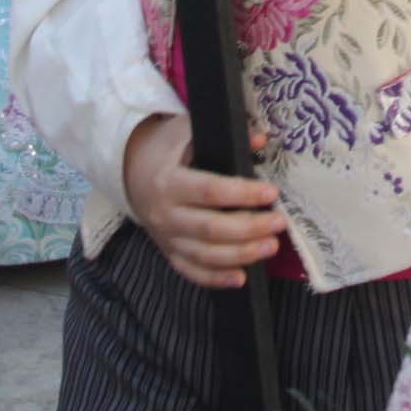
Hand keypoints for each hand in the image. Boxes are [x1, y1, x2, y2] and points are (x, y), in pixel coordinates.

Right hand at [122, 112, 289, 287]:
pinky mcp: (169, 252)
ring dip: (241, 254)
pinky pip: (192, 271)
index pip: (209, 191)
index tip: (271, 192)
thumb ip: (224, 136)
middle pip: (210, 228)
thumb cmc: (167, 150)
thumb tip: (260, 138)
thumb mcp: (188, 132)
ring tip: (271, 247)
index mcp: (168, 182)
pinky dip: (216, 278)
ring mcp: (166, 237)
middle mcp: (165, 214)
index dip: (242, 193)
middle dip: (249, 228)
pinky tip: (241, 278)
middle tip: (279, 222)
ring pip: (205, 254)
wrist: (132, 173)